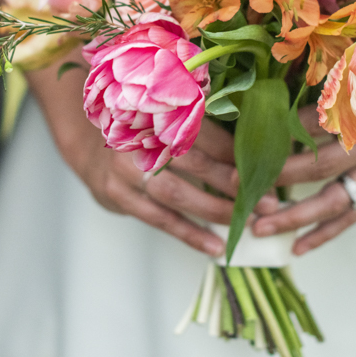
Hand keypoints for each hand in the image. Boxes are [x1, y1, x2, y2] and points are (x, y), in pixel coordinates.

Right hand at [66, 117, 268, 256]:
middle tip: (266, 199)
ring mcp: (124, 168)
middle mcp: (138, 137)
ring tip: (245, 223)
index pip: (203, 132)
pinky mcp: (118, 195)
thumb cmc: (142, 134)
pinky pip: (159, 219)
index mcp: (156, 110)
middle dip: (232, 183)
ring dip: (214, 210)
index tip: (266, 168)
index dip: (236, 152)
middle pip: (192, 162)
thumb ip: (204, 130)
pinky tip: (215, 246)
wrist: (89, 147)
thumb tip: (255, 146)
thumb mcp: (167, 121)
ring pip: (176, 193)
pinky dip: (189, 234)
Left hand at [250, 105, 355, 254]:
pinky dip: (324, 233)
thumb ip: (330, 93)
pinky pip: (350, 217)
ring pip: (334, 203)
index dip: (284, 135)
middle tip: (242, 188)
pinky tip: (297, 247)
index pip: (319, 126)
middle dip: (280, 179)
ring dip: (295, 217)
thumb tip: (281, 104)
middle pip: (322, 169)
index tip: (248, 144)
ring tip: (261, 228)